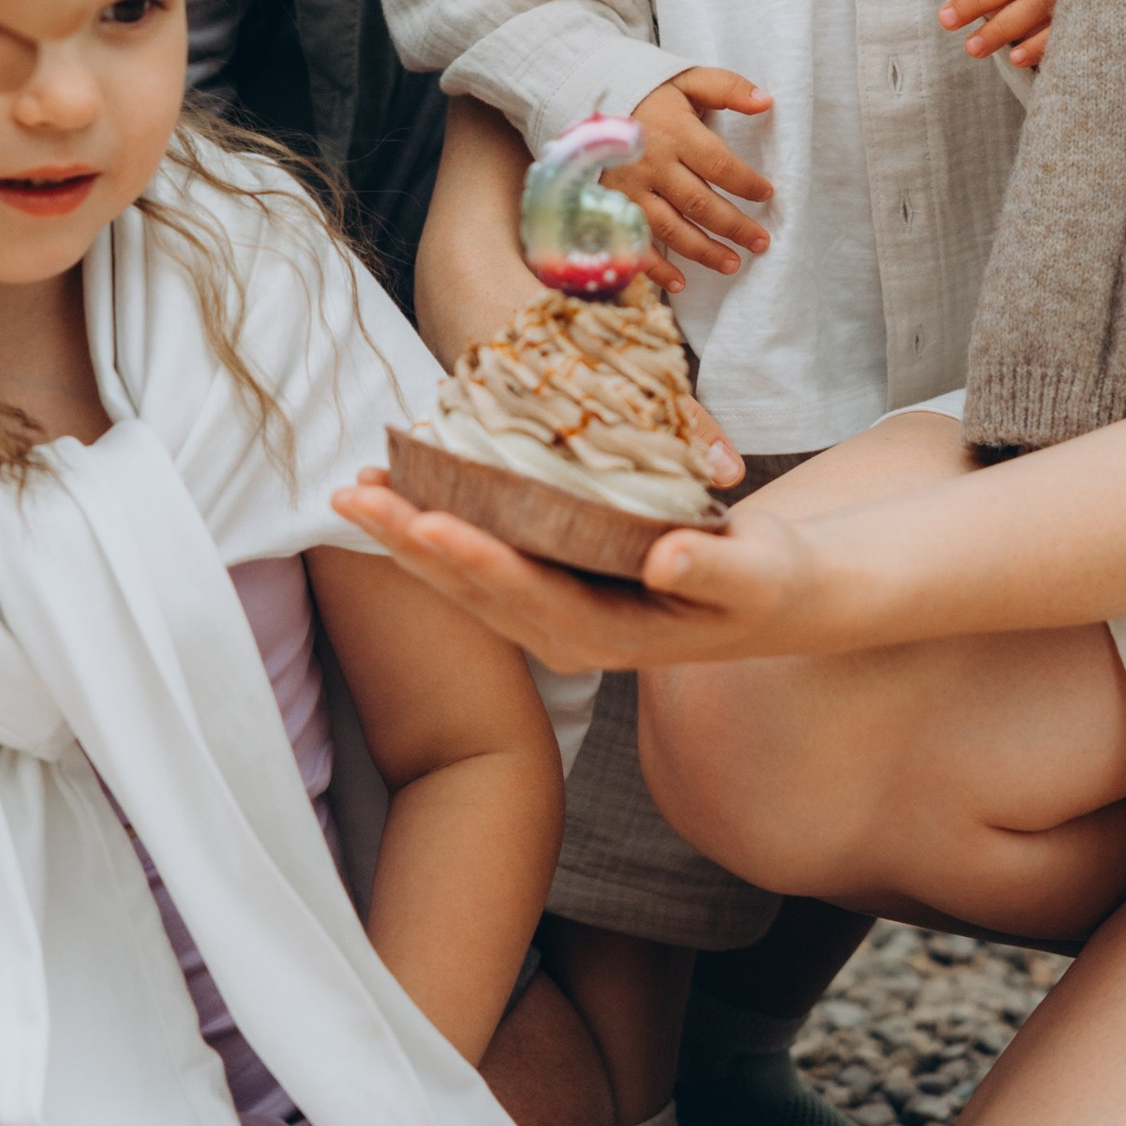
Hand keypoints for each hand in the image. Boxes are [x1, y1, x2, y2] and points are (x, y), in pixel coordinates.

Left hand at [332, 469, 826, 672]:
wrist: (775, 600)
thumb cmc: (768, 581)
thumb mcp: (756, 575)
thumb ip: (712, 569)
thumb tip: (664, 561)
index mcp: (610, 635)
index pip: (529, 596)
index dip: (477, 559)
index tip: (428, 522)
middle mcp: (565, 635)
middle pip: (474, 588)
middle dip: (409, 541)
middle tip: (351, 496)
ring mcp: (550, 618)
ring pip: (463, 579)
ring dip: (404, 534)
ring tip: (352, 489)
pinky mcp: (545, 592)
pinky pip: (477, 562)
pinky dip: (433, 526)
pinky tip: (397, 492)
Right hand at [606, 67, 773, 278]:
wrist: (586, 98)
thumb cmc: (648, 93)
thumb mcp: (687, 80)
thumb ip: (726, 87)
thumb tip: (766, 101)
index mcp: (674, 132)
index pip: (719, 164)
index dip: (746, 183)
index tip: (767, 194)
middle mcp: (652, 164)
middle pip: (699, 203)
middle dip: (734, 226)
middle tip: (761, 242)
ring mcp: (629, 189)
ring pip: (671, 229)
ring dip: (704, 251)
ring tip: (732, 264)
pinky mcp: (611, 206)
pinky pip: (635, 243)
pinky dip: (656, 267)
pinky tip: (680, 283)